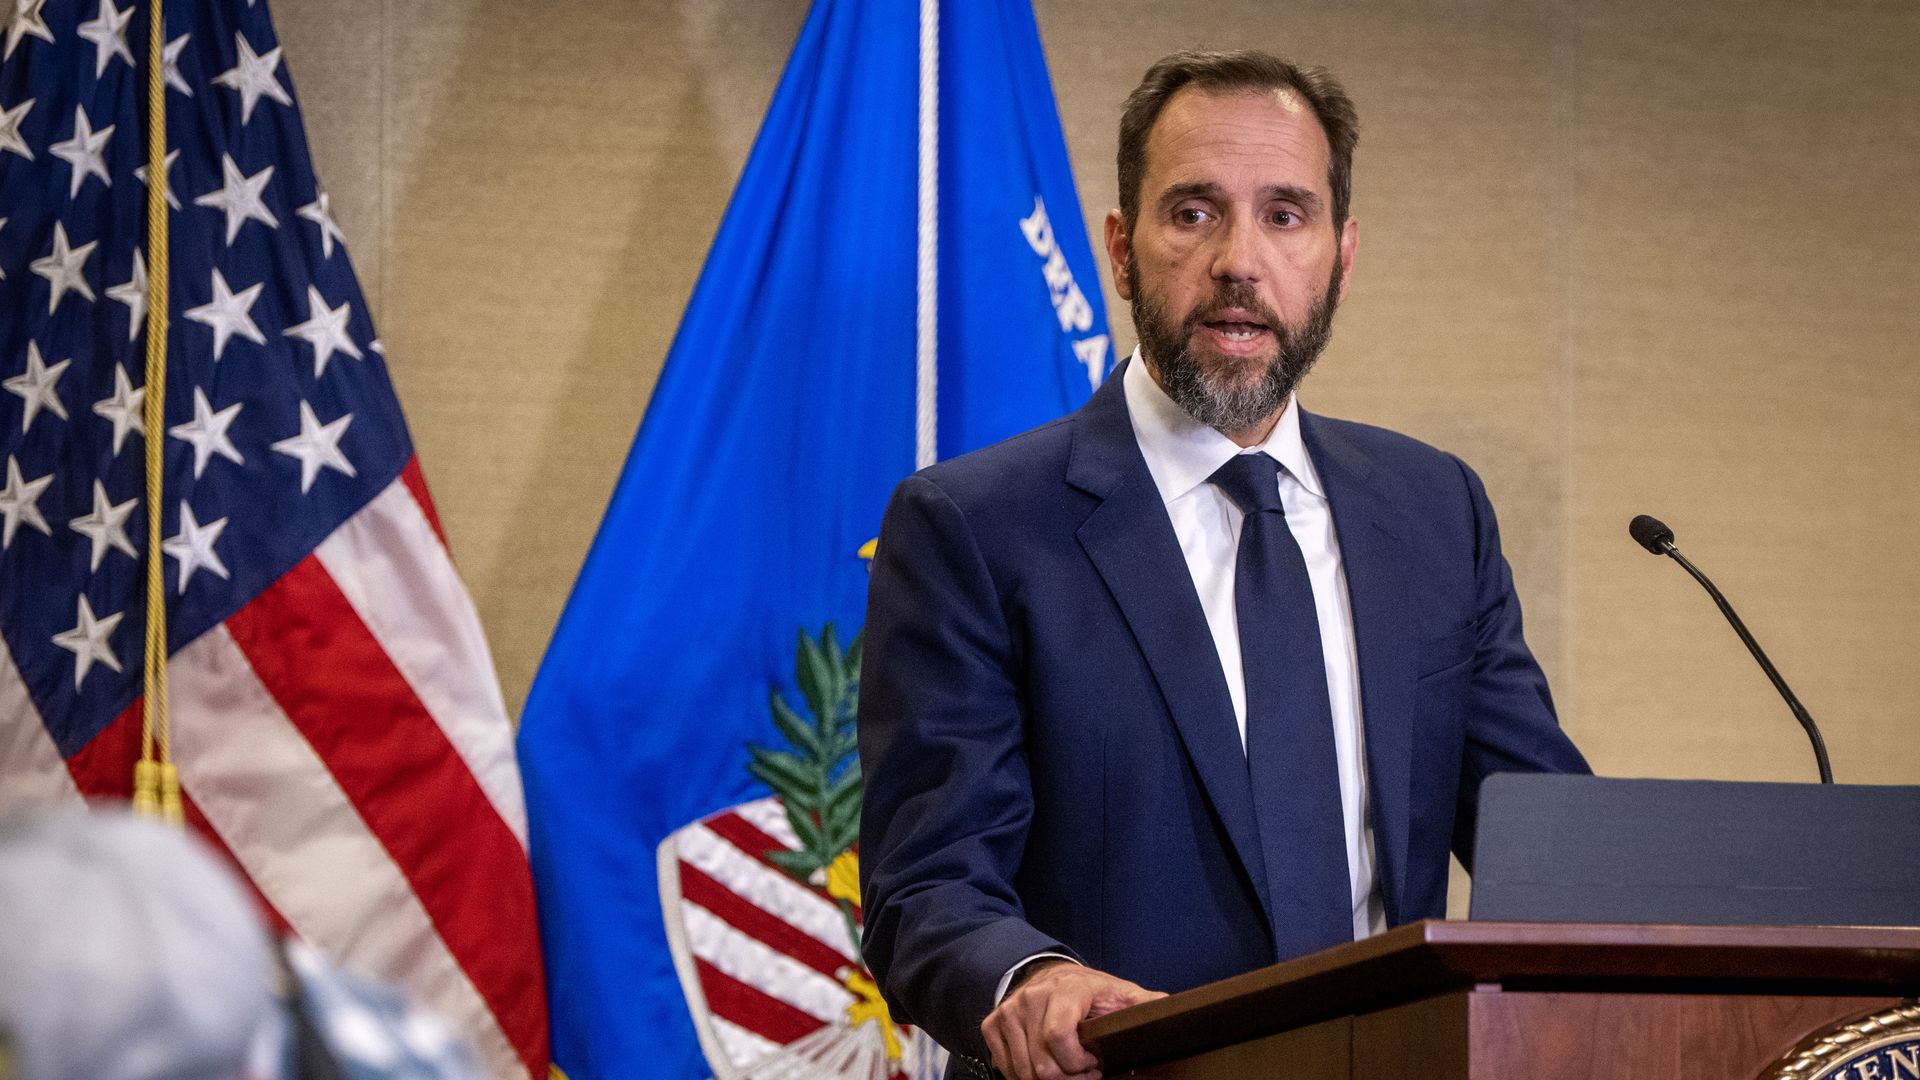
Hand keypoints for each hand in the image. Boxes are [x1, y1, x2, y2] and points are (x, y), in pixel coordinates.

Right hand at [981, 960, 1163, 1079]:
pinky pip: (1007, 1069)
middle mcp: (1032, 997)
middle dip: (1068, 1079)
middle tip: (1084, 1073)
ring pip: (1024, 1072)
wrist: (1049, 974)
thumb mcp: (1118, 993)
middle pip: (1043, 1064)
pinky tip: (1046, 1065)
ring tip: (1067, 1070)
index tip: (1095, 1065)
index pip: (1059, 1037)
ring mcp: (1009, 1012)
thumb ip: (1143, 1003)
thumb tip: (1170, 1009)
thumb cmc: (1087, 991)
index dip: (1079, 1064)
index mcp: (1065, 989)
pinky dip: (1026, 1076)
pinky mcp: (993, 1024)